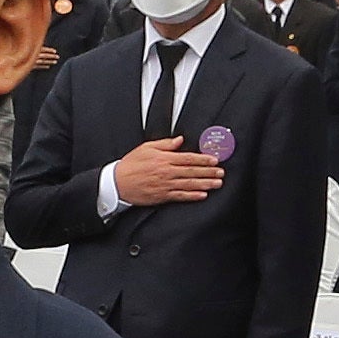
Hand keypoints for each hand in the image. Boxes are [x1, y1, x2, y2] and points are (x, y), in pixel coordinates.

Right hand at [111, 137, 225, 208]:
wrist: (117, 183)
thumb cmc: (131, 165)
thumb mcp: (146, 148)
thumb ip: (165, 144)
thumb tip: (179, 140)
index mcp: (164, 159)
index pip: (188, 158)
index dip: (202, 159)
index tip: (214, 160)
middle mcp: (166, 172)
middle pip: (192, 172)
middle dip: (208, 172)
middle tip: (221, 172)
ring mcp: (165, 185)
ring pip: (189, 184)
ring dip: (205, 184)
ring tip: (217, 183)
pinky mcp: (162, 196)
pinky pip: (180, 196)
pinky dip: (192, 196)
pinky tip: (202, 195)